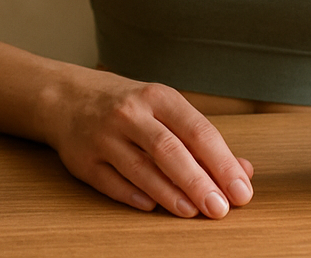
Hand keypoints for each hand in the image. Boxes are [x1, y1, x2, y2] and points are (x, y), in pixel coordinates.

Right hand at [42, 67, 254, 217]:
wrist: (67, 98)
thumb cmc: (129, 107)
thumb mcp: (165, 109)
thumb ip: (203, 140)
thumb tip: (243, 171)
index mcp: (157, 97)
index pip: (198, 130)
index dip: (222, 163)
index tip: (241, 190)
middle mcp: (130, 114)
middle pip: (169, 150)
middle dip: (198, 182)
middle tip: (220, 208)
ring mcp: (104, 136)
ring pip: (141, 168)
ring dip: (170, 194)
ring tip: (193, 211)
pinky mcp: (83, 160)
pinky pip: (112, 183)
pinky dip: (134, 196)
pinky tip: (153, 207)